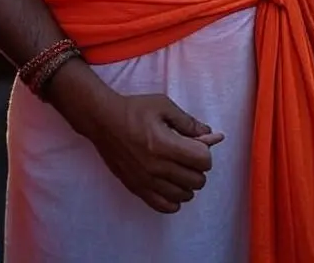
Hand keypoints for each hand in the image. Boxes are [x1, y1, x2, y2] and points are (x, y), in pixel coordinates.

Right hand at [83, 92, 223, 213]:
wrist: (103, 121)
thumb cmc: (134, 110)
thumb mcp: (163, 106)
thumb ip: (188, 122)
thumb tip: (210, 134)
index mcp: (165, 144)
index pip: (203, 161)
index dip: (205, 152)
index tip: (197, 144)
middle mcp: (157, 167)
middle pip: (197, 180)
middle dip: (198, 166)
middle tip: (188, 155)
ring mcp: (147, 181)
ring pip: (185, 195)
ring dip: (187, 182)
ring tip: (178, 167)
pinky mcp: (138, 189)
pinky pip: (166, 207)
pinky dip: (174, 199)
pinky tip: (170, 183)